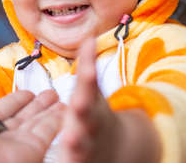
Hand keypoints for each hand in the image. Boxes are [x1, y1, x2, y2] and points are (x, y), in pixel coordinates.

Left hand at [0, 89, 65, 162]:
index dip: (13, 103)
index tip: (27, 93)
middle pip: (19, 121)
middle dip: (35, 106)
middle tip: (50, 92)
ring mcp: (10, 148)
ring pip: (35, 127)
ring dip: (49, 111)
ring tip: (59, 96)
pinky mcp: (28, 154)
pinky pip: (46, 134)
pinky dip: (58, 121)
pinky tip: (65, 108)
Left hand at [59, 37, 119, 162]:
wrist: (116, 147)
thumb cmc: (95, 113)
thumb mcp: (92, 90)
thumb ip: (88, 67)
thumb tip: (88, 37)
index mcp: (90, 106)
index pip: (88, 89)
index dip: (88, 77)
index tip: (89, 68)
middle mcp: (88, 126)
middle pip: (84, 120)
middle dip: (81, 115)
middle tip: (76, 113)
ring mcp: (86, 147)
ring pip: (79, 147)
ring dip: (74, 146)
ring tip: (69, 142)